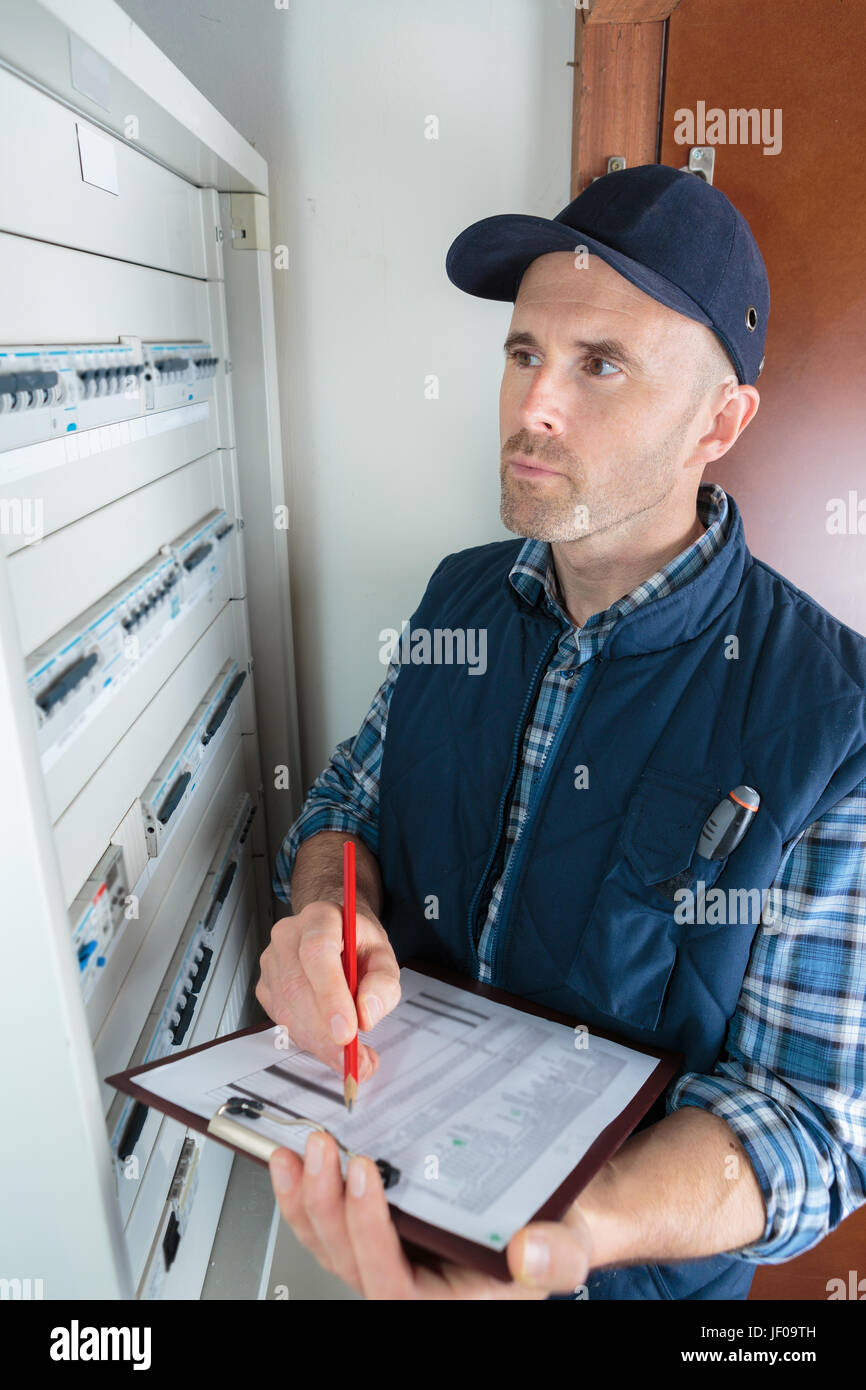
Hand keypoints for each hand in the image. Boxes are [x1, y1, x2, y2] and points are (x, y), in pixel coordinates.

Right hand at [255, 901, 400, 1081]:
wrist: (336, 935)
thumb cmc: (357, 944)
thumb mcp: (383, 956)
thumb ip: (383, 983)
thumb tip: (367, 1013)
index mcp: (320, 917)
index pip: (318, 953)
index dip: (331, 996)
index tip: (347, 1032)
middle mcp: (288, 935)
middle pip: (298, 986)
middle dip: (325, 1031)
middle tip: (353, 1057)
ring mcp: (271, 961)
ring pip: (287, 1009)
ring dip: (318, 1042)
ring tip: (349, 1057)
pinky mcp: (265, 986)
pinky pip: (281, 1020)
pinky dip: (307, 1040)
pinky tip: (329, 1044)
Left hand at [268, 1133, 594, 1299]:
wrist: (539, 1226)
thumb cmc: (547, 1240)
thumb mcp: (565, 1247)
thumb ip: (556, 1255)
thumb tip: (530, 1252)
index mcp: (441, 1304)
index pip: (390, 1281)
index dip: (368, 1228)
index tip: (365, 1171)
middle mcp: (403, 1291)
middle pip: (345, 1258)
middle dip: (325, 1201)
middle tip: (324, 1145)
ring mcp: (380, 1266)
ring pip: (326, 1244)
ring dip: (304, 1197)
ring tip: (299, 1149)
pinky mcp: (369, 1244)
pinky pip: (325, 1228)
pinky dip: (302, 1196)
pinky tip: (291, 1164)